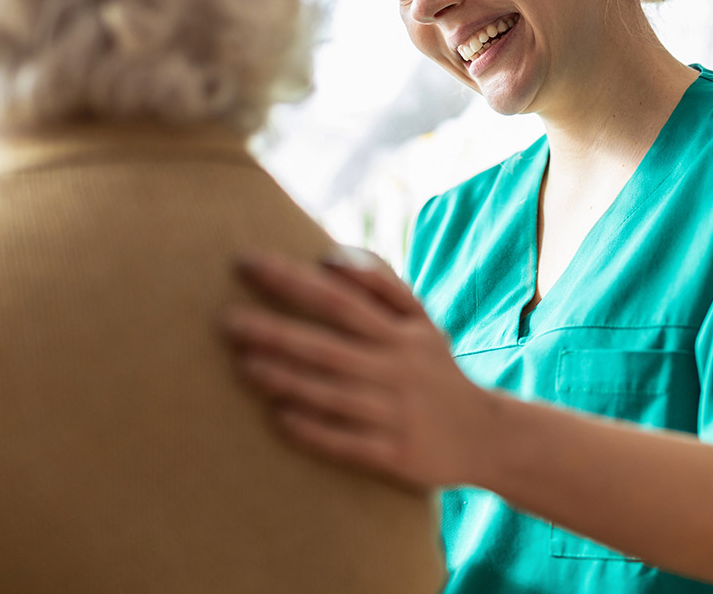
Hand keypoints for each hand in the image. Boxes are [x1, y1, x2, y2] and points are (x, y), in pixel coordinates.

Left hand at [223, 247, 497, 489]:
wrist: (486, 436)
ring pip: (333, 394)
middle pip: (329, 346)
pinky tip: (279, 418)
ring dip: (287, 380)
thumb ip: (381, 284)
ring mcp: (396, 414)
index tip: (248, 263)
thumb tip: (330, 257)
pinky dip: (315, 430)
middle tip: (226, 322)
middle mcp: (397, 370)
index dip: (293, 280)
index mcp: (401, 334)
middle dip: (277, 332)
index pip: (340, 299)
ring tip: (244, 366)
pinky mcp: (396, 454)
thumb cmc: (436, 371)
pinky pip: (348, 443)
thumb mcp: (421, 322)